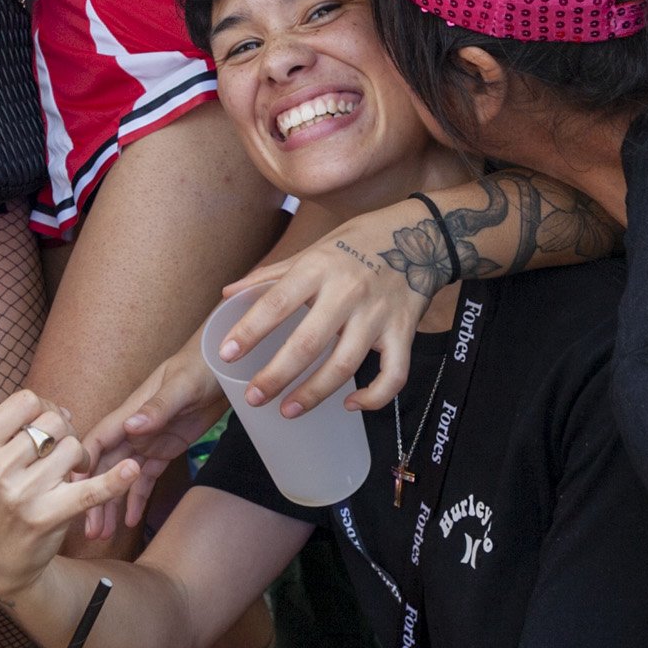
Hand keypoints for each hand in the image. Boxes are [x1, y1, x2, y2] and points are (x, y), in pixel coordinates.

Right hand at [0, 360, 138, 605]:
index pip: (28, 401)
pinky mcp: (50, 518)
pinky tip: (129, 469)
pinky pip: (88, 491)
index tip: (32, 432)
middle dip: (60, 434)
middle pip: (54, 422)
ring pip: (74, 448)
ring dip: (76, 459)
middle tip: (51, 455)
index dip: (38, 412)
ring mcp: (21, 496)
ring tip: (61, 475)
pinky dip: (112, 480)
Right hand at [79, 335, 226, 539]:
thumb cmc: (199, 367)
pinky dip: (137, 499)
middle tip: (87, 530)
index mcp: (130, 412)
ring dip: (111, 504)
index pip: (97, 440)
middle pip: (105, 467)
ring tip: (102, 535)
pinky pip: (146, 479)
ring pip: (122, 478)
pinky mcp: (165, 450)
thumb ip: (156, 408)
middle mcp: (133, 430)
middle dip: (93, 496)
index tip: (68, 491)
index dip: (81, 464)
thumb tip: (131, 426)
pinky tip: (130, 522)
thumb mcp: (181, 387)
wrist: (224, 367)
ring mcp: (148, 441)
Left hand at [215, 203, 429, 419]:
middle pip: (308, 343)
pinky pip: (393, 375)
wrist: (421, 236)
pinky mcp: (404, 332)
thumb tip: (228, 294)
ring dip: (314, 394)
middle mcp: (347, 292)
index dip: (249, 330)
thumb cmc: (357, 243)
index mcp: (319, 268)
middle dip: (277, 375)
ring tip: (287, 411)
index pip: (277, 302)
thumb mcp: (313, 249)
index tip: (226, 354)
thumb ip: (271, 275)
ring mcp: (378, 315)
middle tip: (254, 397)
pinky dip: (373, 397)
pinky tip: (351, 405)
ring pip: (344, 365)